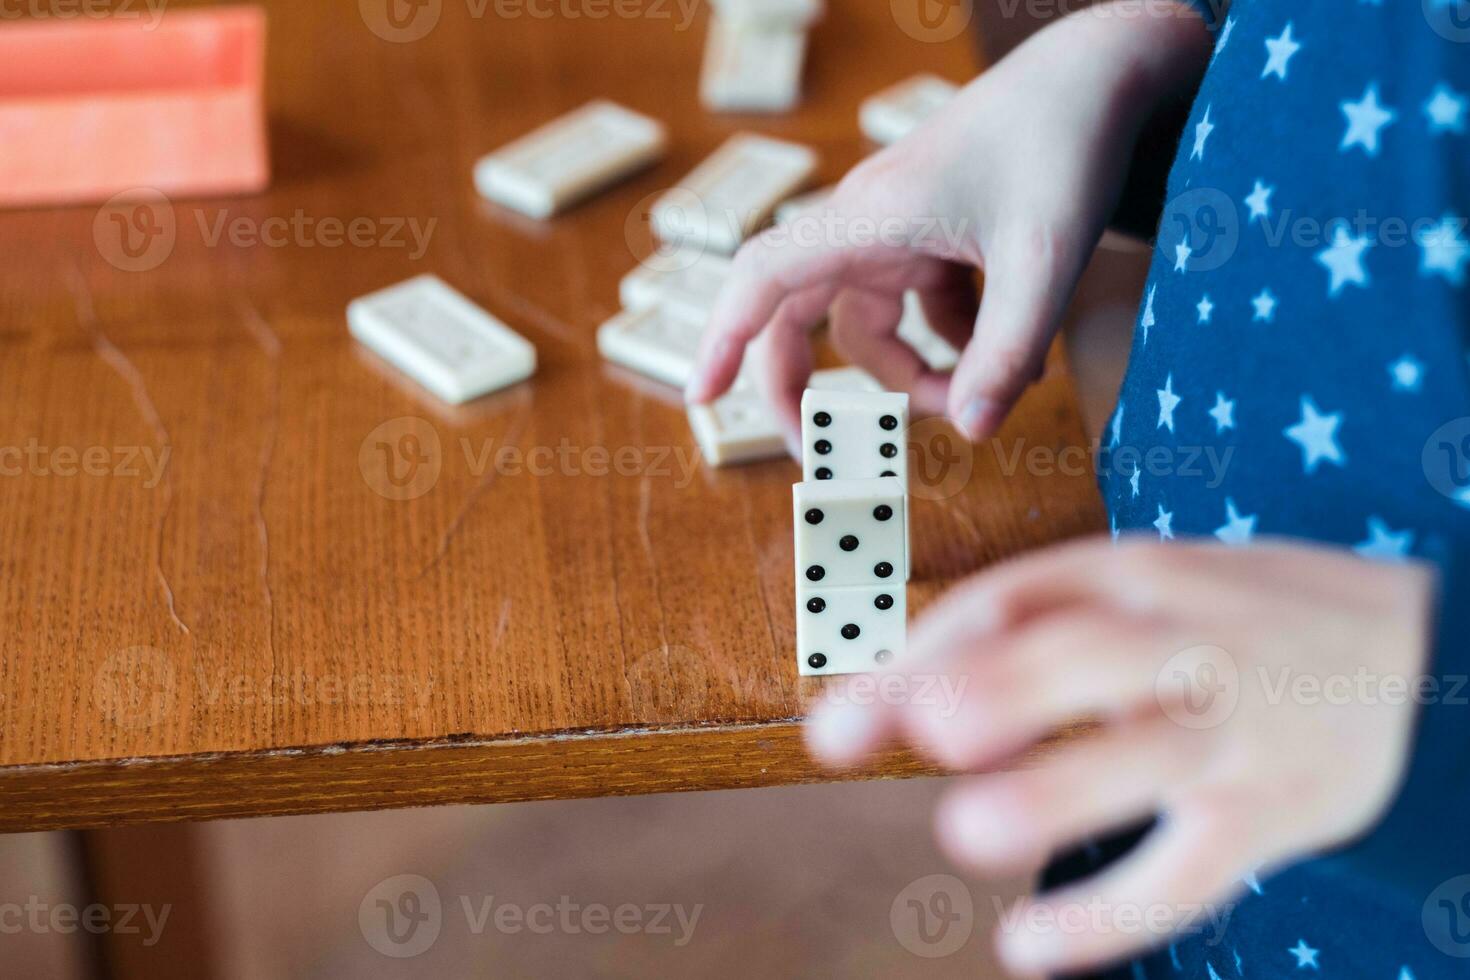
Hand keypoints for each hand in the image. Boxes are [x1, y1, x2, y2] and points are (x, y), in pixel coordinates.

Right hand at [685, 1, 1211, 447]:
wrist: (1094, 75)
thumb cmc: (1061, 144)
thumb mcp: (1045, 259)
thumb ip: (1008, 352)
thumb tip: (975, 431)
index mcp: (867, 219)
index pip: (765, 277)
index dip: (724, 338)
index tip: (702, 396)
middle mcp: (865, 225)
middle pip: (801, 316)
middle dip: (810, 387)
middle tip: (831, 450)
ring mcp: (896, 231)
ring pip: (871, 325)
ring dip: (913, 374)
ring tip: (981, 397)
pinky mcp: (930, 236)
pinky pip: (917, 308)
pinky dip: (952, 342)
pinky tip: (1011, 353)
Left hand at [806, 538, 1434, 974]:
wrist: (1423, 652)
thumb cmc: (1237, 622)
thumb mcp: (1147, 588)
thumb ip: (1032, 628)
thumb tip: (901, 691)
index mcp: (1135, 575)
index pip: (1012, 601)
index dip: (918, 659)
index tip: (832, 730)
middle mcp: (1183, 640)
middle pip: (1087, 652)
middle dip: (1001, 686)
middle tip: (922, 732)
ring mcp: (1233, 726)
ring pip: (1145, 756)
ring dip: (1056, 792)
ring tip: (964, 835)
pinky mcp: (1276, 808)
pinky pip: (1194, 867)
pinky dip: (1113, 912)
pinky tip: (1028, 944)